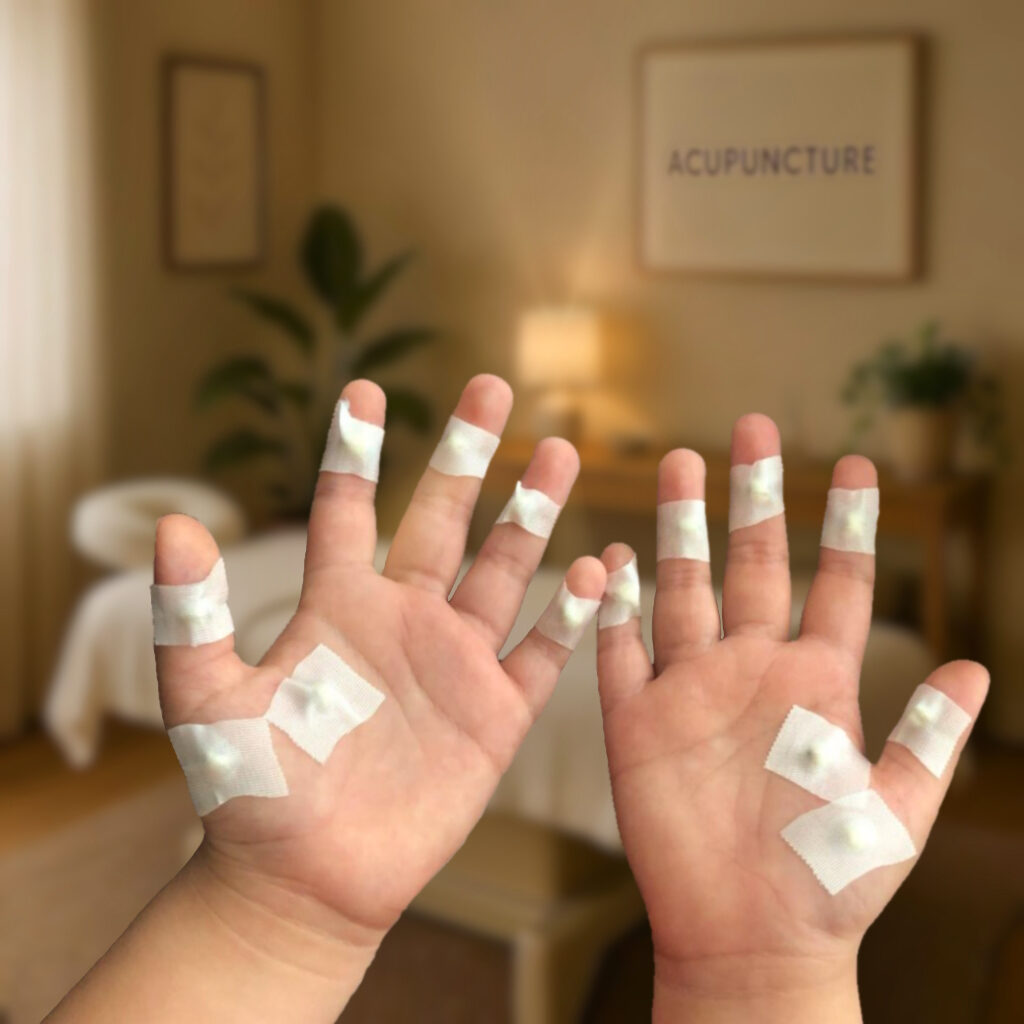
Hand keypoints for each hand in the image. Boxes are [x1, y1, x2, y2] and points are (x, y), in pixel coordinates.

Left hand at [149, 376, 602, 1012]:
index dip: (356, 452)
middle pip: (444, 518)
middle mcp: (403, 619)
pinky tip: (602, 570)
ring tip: (561, 452)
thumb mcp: (207, 701)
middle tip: (495, 386)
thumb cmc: (251, 792)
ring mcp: (455, 662)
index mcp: (337, 606)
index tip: (365, 390)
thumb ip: (191, 617)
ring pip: (505, 569)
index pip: (348, 509)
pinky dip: (573, 614)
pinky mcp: (495, 714)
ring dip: (533, 512)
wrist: (306, 880)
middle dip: (470, 453)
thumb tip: (174, 526)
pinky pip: (543, 651)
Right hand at [596, 415, 987, 1022]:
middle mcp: (752, 672)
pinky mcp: (637, 723)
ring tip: (678, 464)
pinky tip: (610, 561)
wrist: (750, 937)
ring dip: (678, 528)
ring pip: (682, 588)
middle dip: (752, 495)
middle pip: (753, 564)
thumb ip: (930, 737)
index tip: (853, 465)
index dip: (846, 524)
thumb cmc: (828, 883)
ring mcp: (691, 691)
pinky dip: (612, 607)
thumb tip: (979, 666)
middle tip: (749, 429)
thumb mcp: (896, 810)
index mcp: (817, 684)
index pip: (837, 585)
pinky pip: (619, 651)